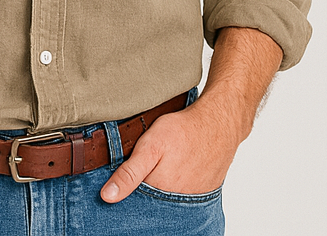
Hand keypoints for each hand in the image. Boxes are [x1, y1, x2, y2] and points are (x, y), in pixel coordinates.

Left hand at [99, 94, 239, 201]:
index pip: (132, 201)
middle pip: (149, 201)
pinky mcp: (202, 194)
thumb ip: (129, 173)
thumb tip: (107, 196)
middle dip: (142, 188)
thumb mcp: (150, 146)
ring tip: (164, 164)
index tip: (119, 178)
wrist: (219, 124)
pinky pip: (183, 197)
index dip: (124, 187)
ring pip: (166, 199)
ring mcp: (191, 200)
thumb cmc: (184, 131)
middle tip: (149, 164)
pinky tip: (176, 169)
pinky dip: (176, 186)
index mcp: (159, 191)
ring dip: (160, 187)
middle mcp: (175, 202)